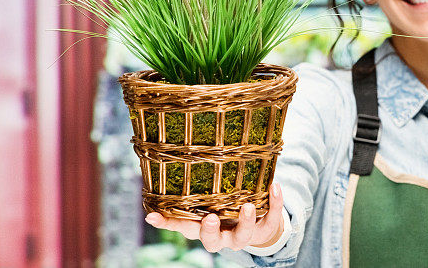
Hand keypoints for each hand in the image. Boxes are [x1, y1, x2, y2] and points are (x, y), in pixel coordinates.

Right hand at [145, 182, 284, 252]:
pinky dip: (275, 202)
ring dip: (245, 221)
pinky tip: (274, 186)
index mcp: (204, 228)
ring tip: (247, 206)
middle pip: (212, 242)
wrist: (258, 226)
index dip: (168, 223)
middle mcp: (222, 235)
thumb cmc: (224, 210)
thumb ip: (186, 199)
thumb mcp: (205, 205)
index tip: (153, 215)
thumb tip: (157, 185)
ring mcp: (243, 234)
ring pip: (243, 235)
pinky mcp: (265, 227)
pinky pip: (272, 217)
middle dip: (210, 231)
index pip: (182, 228)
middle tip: (210, 219)